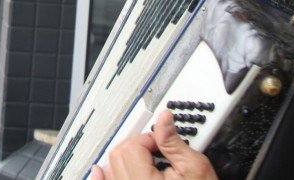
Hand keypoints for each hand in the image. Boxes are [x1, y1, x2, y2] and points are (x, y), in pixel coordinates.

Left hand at [90, 111, 217, 179]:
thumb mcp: (195, 168)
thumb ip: (174, 143)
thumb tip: (164, 118)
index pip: (132, 147)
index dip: (149, 138)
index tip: (163, 143)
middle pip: (117, 156)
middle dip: (136, 146)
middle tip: (157, 151)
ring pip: (111, 170)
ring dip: (122, 158)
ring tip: (143, 158)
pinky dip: (101, 178)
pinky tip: (98, 171)